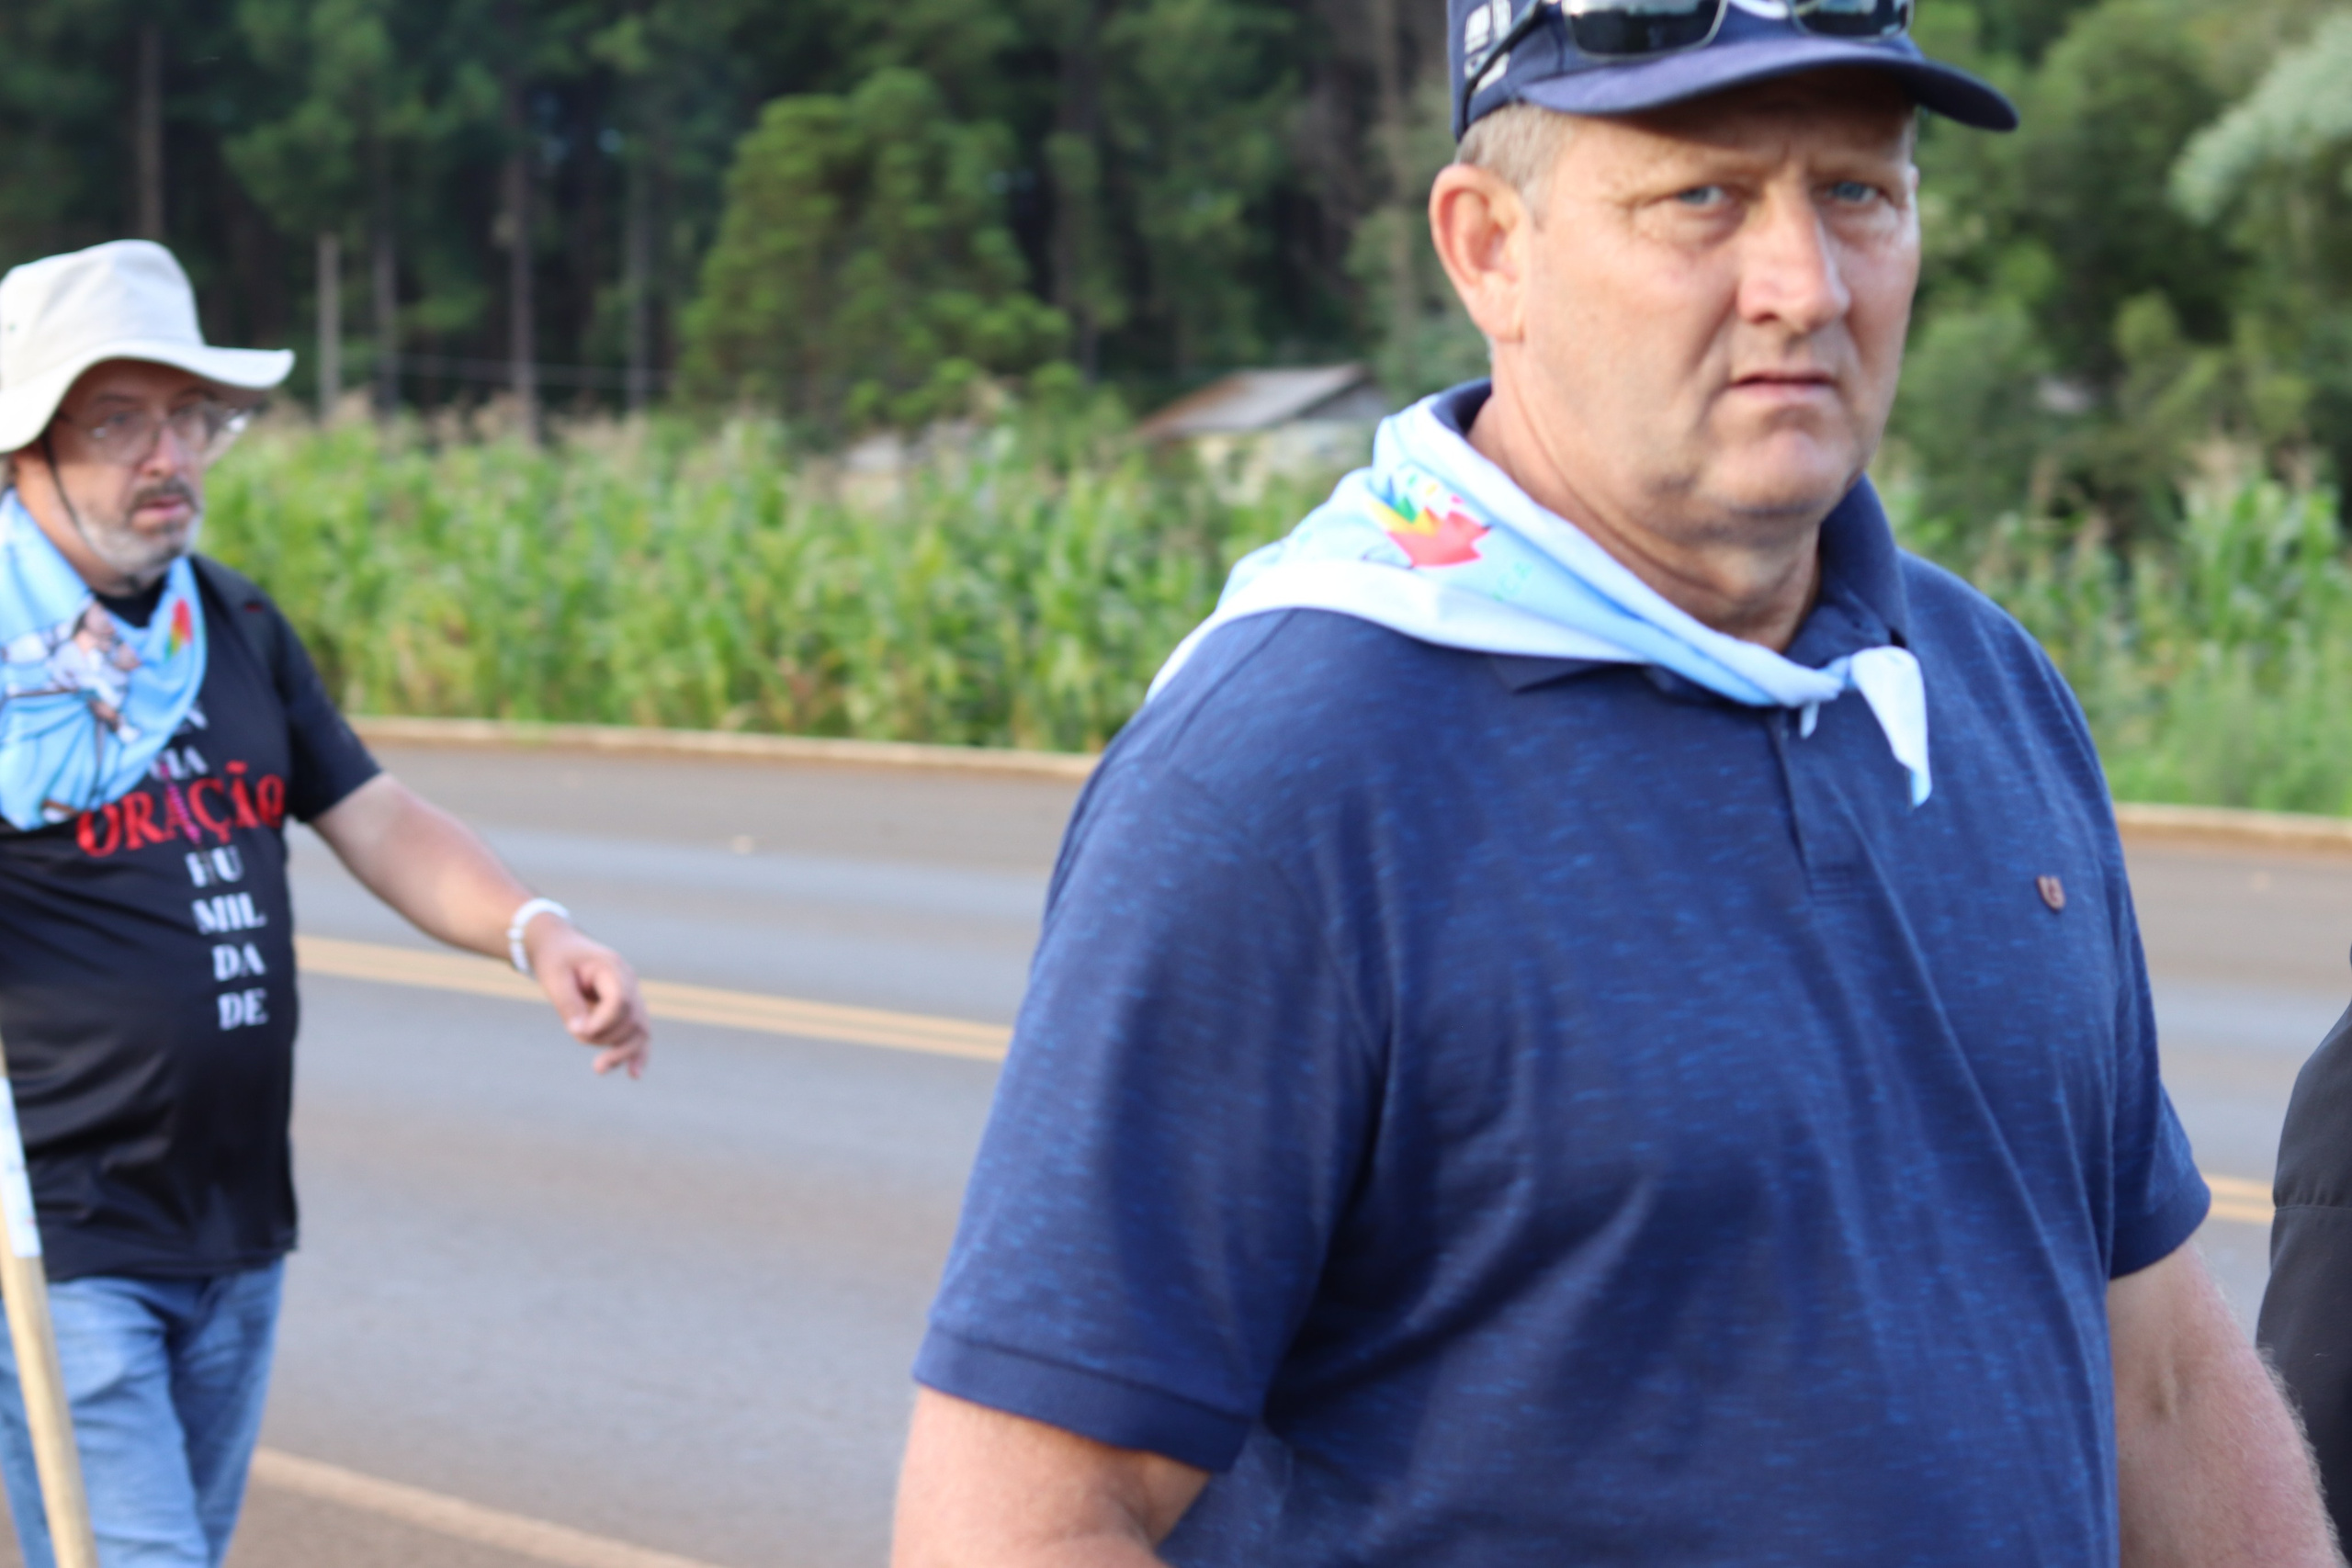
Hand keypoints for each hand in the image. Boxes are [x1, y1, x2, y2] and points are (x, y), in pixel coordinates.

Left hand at [525, 915, 651, 1078]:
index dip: (604, 1022)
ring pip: (640, 1029)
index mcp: (612, 967)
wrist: (559, 946)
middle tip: (577, 1038)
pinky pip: (638, 1032)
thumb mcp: (553, 977)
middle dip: (607, 1038)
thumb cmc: (555, 959)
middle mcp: (628, 981)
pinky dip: (637, 1052)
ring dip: (622, 1051)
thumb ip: (568, 1004)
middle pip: (632, 1019)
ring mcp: (631, 995)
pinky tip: (633, 1074)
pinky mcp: (626, 1008)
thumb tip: (581, 1033)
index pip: (621, 1002)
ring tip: (599, 1069)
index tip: (579, 1032)